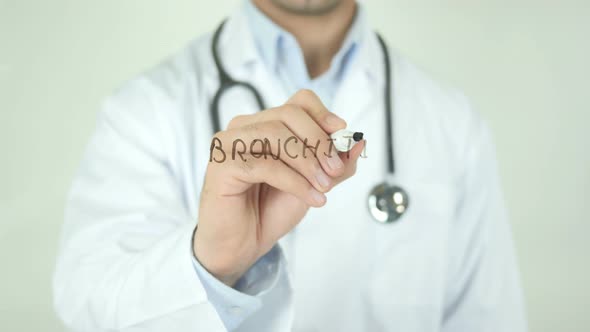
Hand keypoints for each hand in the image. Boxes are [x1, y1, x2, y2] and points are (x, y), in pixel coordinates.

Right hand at [193, 89, 365, 285]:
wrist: (242, 245)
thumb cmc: (269, 211)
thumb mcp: (313, 184)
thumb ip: (335, 164)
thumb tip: (360, 143)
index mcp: (264, 125)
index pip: (297, 102)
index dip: (322, 114)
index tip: (342, 134)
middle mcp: (244, 128)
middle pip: (288, 115)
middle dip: (319, 141)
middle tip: (336, 169)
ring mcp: (229, 144)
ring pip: (275, 134)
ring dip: (308, 161)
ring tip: (323, 187)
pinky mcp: (221, 165)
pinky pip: (264, 164)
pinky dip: (294, 181)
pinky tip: (310, 198)